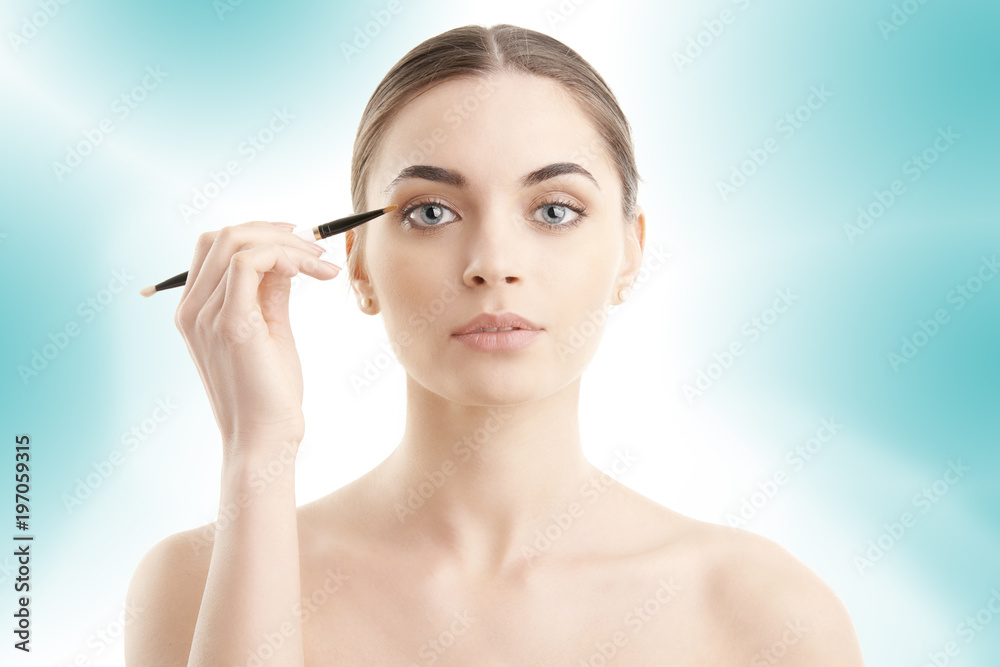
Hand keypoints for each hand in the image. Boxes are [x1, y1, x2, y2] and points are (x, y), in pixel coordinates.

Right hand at [173, 221, 339, 459]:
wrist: (264, 440)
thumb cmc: (270, 394)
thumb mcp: (269, 331)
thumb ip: (270, 292)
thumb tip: (285, 260)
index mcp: (195, 311)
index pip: (214, 246)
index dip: (258, 232)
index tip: (299, 240)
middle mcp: (192, 310)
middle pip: (222, 236)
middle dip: (273, 231)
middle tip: (315, 246)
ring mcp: (206, 316)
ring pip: (237, 243)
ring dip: (288, 244)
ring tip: (321, 263)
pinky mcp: (231, 323)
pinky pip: (249, 263)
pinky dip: (284, 256)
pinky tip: (311, 273)